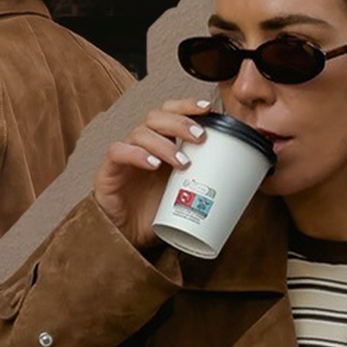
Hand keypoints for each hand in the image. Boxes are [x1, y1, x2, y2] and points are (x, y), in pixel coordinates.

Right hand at [92, 98, 211, 250]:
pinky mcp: (109, 171)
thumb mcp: (185, 197)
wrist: (129, 239)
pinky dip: (136, 154)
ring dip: (164, 144)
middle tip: (200, 137)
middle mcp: (142, 146)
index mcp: (161, 146)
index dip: (187, 106)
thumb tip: (238, 185)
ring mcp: (125, 157)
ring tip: (182, 162)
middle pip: (156, 117)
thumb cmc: (155, 217)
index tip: (208, 109)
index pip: (170, 114)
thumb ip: (202, 184)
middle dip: (180, 122)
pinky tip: (153, 165)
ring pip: (140, 133)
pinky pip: (118, 152)